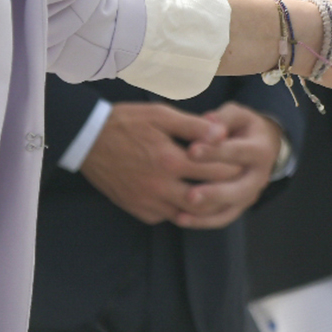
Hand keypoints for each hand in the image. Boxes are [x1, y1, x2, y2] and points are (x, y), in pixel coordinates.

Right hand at [79, 102, 236, 224]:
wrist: (87, 139)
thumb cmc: (127, 122)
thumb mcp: (162, 115)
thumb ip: (194, 126)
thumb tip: (223, 132)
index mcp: (170, 161)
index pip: (215, 171)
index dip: (233, 167)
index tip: (243, 162)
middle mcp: (159, 187)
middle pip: (205, 196)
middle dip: (224, 188)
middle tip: (237, 180)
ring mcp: (146, 201)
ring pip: (186, 212)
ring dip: (202, 204)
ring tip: (217, 191)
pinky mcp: (136, 208)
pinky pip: (165, 216)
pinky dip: (179, 209)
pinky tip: (187, 197)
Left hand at [173, 102, 281, 228]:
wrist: (262, 145)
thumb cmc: (242, 126)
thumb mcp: (237, 115)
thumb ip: (222, 119)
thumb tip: (208, 122)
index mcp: (260, 150)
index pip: (237, 152)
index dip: (214, 152)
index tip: (190, 151)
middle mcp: (259, 176)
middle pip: (238, 188)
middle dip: (213, 192)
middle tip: (189, 194)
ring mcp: (250, 194)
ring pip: (229, 208)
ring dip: (205, 212)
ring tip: (181, 212)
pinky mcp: (240, 206)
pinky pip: (222, 218)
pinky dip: (202, 222)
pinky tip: (180, 219)